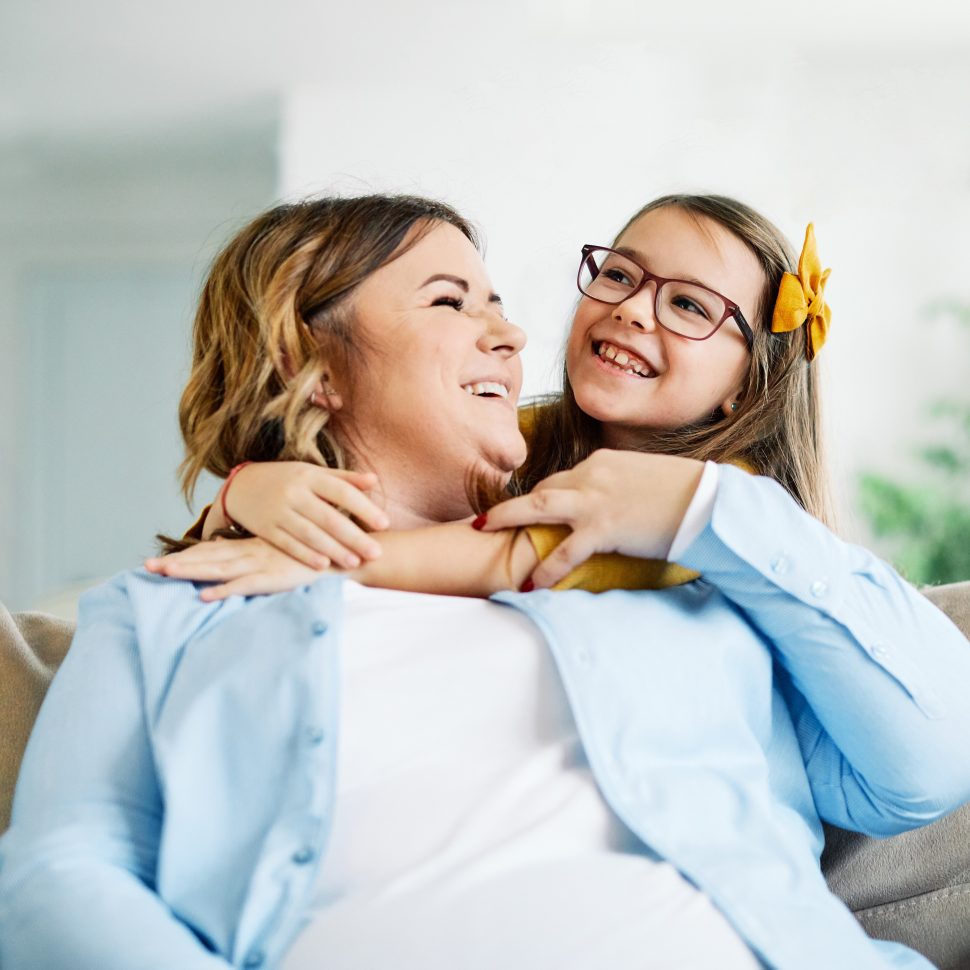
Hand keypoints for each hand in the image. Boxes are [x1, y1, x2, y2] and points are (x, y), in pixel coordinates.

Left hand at [145, 536, 324, 600]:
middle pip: (205, 558)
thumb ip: (247, 549)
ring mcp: (259, 564)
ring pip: (218, 569)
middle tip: (146, 567)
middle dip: (176, 563)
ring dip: (190, 572)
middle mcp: (249, 553)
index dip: (183, 556)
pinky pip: (243, 585)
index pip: (209, 551)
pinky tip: (204, 596)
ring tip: (164, 574)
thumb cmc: (307, 551)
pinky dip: (223, 590)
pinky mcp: (272, 578)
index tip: (157, 561)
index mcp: (249, 547)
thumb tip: (220, 550)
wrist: (338, 550)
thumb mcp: (275, 548)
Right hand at [210, 462, 389, 569]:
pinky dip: (305, 555)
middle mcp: (295, 493)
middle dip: (354, 537)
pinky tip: (324, 565)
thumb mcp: (314, 474)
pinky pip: (288, 543)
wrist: (243, 485)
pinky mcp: (265, 528)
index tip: (384, 523)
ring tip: (355, 562)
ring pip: (310, 533)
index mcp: (311, 477)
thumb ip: (345, 479)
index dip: (364, 508)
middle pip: (328, 517)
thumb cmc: (290, 480)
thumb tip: (375, 480)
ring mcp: (279, 511)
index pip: (342, 492)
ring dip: (334, 550)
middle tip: (376, 552)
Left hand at [478, 450, 704, 589]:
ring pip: (538, 505)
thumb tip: (614, 507)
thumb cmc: (688, 494)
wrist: (710, 501)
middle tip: (483, 520)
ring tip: (479, 531)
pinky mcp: (605, 526)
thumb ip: (621, 489)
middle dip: (512, 505)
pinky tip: (530, 583)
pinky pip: (566, 549)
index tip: (529, 513)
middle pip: (543, 487)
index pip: (564, 478)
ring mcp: (596, 498)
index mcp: (604, 462)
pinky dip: (546, 567)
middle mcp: (594, 474)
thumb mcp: (647, 480)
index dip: (545, 497)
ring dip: (505, 518)